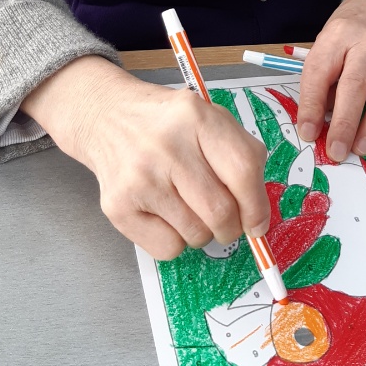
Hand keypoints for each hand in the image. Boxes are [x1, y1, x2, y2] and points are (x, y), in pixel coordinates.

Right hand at [22, 56, 269, 260]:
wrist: (107, 118)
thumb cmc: (168, 124)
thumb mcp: (210, 119)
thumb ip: (241, 157)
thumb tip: (258, 217)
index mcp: (196, 117)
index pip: (243, 170)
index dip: (257, 206)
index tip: (258, 222)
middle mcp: (166, 145)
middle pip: (220, 211)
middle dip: (232, 227)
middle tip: (226, 221)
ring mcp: (139, 178)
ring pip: (196, 235)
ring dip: (203, 232)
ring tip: (189, 207)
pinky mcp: (118, 207)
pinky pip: (168, 249)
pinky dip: (175, 240)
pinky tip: (165, 214)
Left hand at [296, 0, 365, 161]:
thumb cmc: (352, 31)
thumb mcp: (329, 43)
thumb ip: (324, 78)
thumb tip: (319, 123)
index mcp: (338, 34)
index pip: (320, 71)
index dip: (311, 105)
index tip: (307, 132)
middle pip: (355, 84)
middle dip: (343, 123)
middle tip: (336, 151)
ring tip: (361, 148)